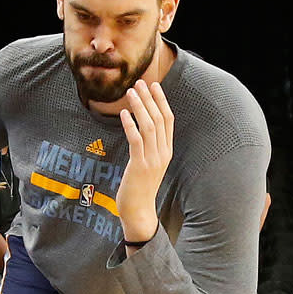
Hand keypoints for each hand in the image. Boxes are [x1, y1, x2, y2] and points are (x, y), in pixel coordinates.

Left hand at [116, 80, 173, 241]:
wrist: (138, 211)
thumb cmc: (139, 186)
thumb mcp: (147, 163)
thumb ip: (147, 147)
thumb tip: (139, 128)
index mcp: (166, 151)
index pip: (168, 120)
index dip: (161, 101)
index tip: (154, 85)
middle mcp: (163, 153)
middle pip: (160, 119)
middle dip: (150, 99)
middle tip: (140, 82)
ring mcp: (152, 160)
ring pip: (149, 126)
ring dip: (140, 107)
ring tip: (131, 92)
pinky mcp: (140, 166)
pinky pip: (136, 140)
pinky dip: (131, 125)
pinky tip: (123, 113)